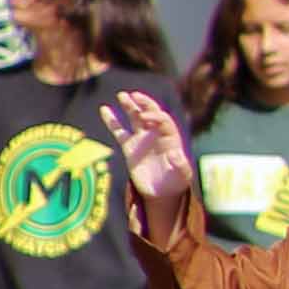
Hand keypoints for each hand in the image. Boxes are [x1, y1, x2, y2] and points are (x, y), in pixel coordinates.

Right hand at [96, 86, 196, 221]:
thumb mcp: (183, 175)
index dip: (155, 116)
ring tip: (123, 95)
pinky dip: (112, 120)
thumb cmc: (176, 182)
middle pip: (151, 113)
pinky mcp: (129, 147)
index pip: (163, 120)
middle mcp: (156, 135)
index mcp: (171, 138)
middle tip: (135, 95)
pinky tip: (104, 109)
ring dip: (130, 106)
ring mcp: (142, 139)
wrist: (162, 192)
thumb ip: (181, 165)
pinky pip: (119, 131)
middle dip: (144, 104)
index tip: (146, 117)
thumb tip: (175, 154)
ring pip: (135, 118)